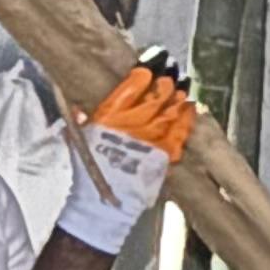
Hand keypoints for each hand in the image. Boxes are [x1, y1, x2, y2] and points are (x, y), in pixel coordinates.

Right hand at [53, 55, 200, 257]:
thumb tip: (83, 109)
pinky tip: (190, 108)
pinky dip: (186, 120)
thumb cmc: (85, 173)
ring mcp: (150, 142)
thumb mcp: (79, 141)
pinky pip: (179, 134)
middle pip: (155, 96)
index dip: (144, 73)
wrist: (98, 206)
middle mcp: (132, 127)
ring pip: (170, 111)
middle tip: (171, 68)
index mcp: (108, 118)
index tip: (150, 63)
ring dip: (178, 95)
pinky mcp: (162, 157)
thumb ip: (84, 121)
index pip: (131, 87)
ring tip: (182, 82)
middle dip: (165, 80)